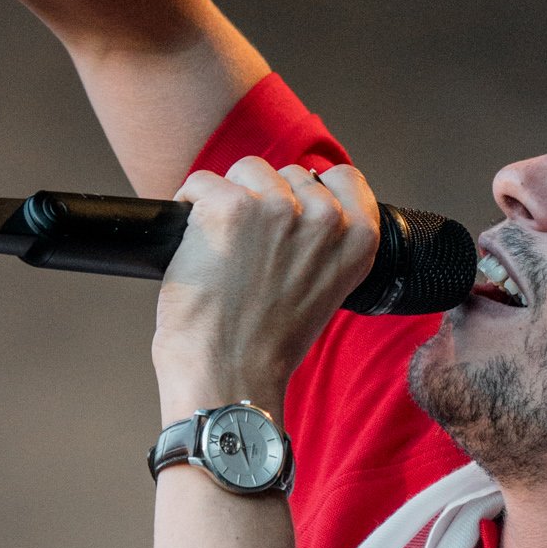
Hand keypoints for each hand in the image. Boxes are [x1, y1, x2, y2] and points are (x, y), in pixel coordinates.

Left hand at [154, 160, 379, 418]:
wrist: (230, 376)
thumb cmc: (268, 347)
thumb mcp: (323, 292)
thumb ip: (321, 246)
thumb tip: (294, 210)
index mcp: (356, 240)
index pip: (343, 178)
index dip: (308, 191)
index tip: (289, 213)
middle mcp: (324, 219)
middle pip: (287, 174)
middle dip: (264, 200)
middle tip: (248, 251)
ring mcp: (276, 209)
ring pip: (246, 171)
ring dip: (228, 199)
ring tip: (222, 248)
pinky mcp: (229, 207)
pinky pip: (202, 182)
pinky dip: (190, 205)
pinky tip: (193, 242)